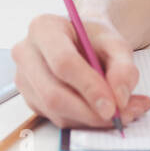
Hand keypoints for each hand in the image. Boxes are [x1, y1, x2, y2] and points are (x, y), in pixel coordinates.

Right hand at [11, 14, 149, 128]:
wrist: (82, 40)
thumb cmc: (94, 38)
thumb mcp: (115, 42)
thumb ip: (123, 66)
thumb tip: (120, 96)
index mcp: (43, 29)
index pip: (63, 62)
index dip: (88, 87)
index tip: (113, 105)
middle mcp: (26, 54)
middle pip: (54, 94)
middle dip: (90, 111)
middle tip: (122, 115)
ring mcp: (25, 79)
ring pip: (56, 112)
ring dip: (92, 119)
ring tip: (124, 112)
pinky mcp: (31, 100)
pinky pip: (58, 119)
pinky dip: (86, 121)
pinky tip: (106, 113)